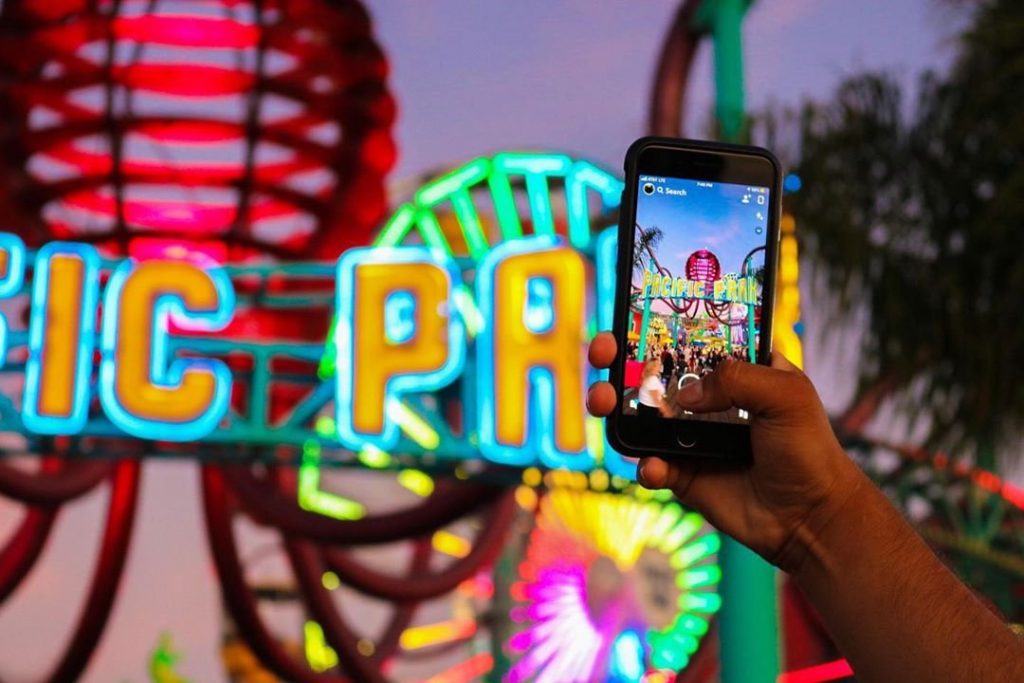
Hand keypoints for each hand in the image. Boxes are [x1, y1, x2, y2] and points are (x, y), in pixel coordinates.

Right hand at [587, 332, 865, 571]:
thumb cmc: (809, 449)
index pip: (689, 336)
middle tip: (604, 350)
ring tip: (602, 402)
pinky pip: (649, 465)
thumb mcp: (786, 395)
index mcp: (734, 368)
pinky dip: (645, 465)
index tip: (632, 311)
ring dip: (612, 405)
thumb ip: (737, 378)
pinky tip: (656, 467)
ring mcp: (688, 436)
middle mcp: (705, 398)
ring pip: (638, 415)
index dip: (658, 322)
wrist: (809, 517)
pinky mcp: (681, 474)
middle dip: (617, 358)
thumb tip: (685, 395)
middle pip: (650, 371)